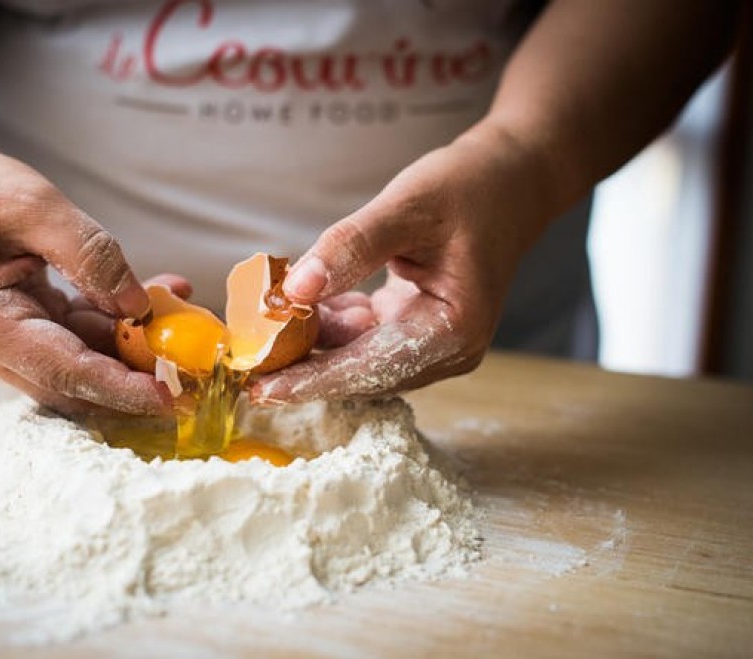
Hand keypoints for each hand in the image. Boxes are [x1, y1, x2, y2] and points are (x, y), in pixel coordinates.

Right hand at [0, 128, 180, 416]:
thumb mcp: (32, 205)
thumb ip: (89, 254)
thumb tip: (137, 306)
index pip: (64, 373)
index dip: (120, 389)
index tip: (169, 398)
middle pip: (79, 383)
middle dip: (137, 378)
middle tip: (194, 366)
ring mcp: (15, 341)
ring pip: (88, 361)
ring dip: (136, 346)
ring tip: (181, 310)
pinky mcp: (33, 327)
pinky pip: (85, 336)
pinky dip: (121, 323)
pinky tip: (158, 294)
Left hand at [250, 123, 550, 402]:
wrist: (511, 177)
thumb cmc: (468, 186)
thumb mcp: (407, 206)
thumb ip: (350, 248)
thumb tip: (294, 289)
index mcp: (453, 332)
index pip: (370, 368)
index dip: (312, 380)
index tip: (260, 388)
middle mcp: (445, 350)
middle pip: (360, 372)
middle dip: (302, 366)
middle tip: (242, 361)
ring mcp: (430, 342)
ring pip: (355, 356)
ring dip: (309, 343)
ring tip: (258, 328)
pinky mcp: (414, 327)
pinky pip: (360, 336)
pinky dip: (327, 322)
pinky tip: (294, 302)